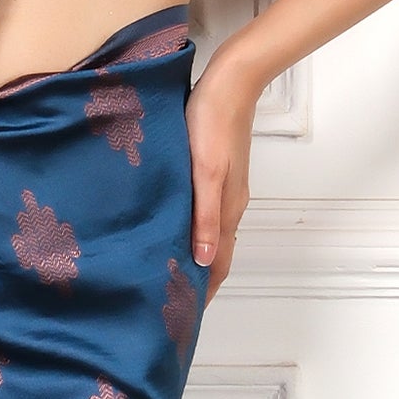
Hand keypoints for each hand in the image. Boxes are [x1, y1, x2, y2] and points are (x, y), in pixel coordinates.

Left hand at [184, 52, 262, 299]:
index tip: (185, 314)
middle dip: (197, 278)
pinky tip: (173, 228)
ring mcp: (223, 189)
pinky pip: (204, 213)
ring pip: (209, 234)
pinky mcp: (214, 173)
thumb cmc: (212, 125)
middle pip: (214, 253)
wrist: (229, 84)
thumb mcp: (206, 174)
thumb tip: (202, 261)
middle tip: (170, 299)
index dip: (204, 290)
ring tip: (169, 271)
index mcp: (227, 211)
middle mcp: (228, 205)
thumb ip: (204, 218)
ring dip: (193, 255)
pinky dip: (192, 230)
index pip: (217, 264)